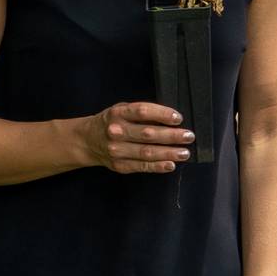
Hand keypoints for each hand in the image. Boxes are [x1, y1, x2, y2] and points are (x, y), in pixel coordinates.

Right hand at [76, 101, 191, 173]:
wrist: (87, 140)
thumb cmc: (113, 121)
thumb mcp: (123, 109)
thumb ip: (143, 113)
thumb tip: (172, 118)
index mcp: (119, 113)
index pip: (143, 112)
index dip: (162, 114)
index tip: (178, 118)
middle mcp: (116, 131)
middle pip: (147, 134)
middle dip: (171, 136)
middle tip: (189, 136)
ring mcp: (117, 150)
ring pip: (146, 152)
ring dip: (168, 153)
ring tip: (184, 153)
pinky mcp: (119, 165)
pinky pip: (141, 166)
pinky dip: (158, 166)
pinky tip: (170, 164)